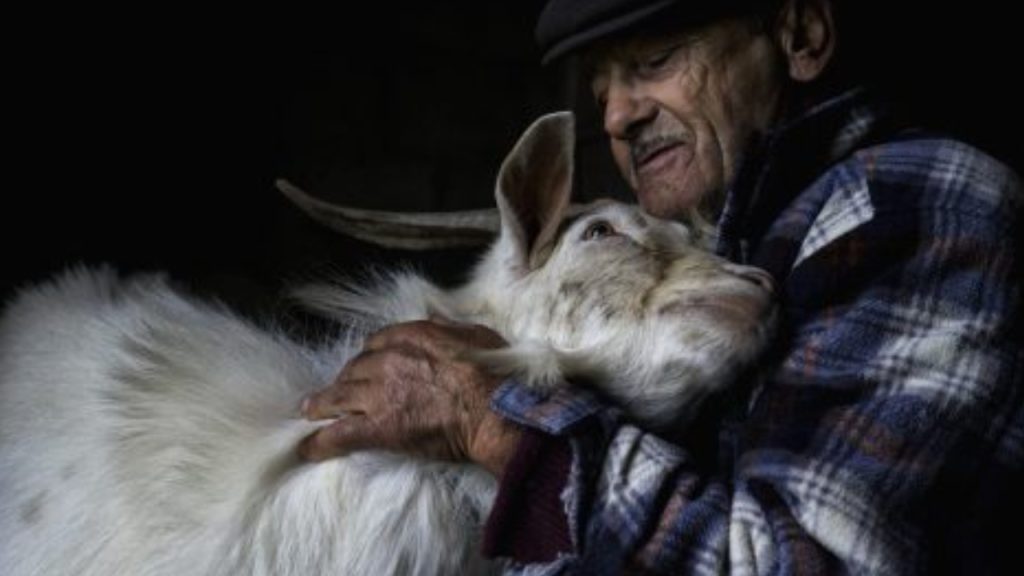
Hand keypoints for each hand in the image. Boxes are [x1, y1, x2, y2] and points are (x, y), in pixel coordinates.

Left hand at [298, 319, 522, 476]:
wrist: (493, 411)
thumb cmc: (494, 375)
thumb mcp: (476, 335)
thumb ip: (450, 327)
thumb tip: (437, 318)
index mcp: (413, 335)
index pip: (378, 341)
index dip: (371, 355)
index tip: (368, 365)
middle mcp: (390, 360)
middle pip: (355, 367)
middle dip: (347, 379)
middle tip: (341, 391)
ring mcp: (380, 394)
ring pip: (338, 396)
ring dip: (322, 404)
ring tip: (310, 411)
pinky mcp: (378, 427)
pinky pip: (339, 434)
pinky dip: (320, 442)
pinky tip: (306, 449)